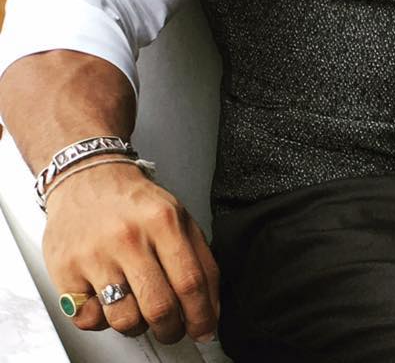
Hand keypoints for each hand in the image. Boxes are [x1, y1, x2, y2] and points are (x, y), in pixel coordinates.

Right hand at [42, 159, 219, 344]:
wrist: (87, 180)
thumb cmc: (134, 202)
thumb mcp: (178, 216)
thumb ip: (199, 256)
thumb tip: (211, 304)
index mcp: (163, 221)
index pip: (191, 281)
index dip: (202, 314)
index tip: (204, 329)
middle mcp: (129, 238)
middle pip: (159, 307)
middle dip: (172, 329)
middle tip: (173, 329)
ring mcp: (96, 256)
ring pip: (125, 319)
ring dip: (137, 326)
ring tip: (139, 309)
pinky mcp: (67, 273)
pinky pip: (89, 319)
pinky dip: (102, 320)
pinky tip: (108, 300)